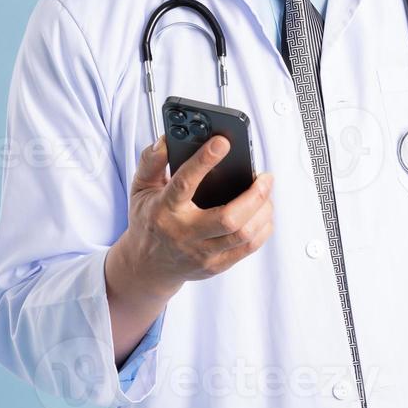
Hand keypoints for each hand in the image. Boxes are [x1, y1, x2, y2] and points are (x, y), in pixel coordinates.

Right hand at [118, 135, 274, 294]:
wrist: (146, 266)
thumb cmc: (148, 221)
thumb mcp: (141, 188)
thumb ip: (151, 161)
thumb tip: (166, 140)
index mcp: (164, 209)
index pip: (185, 183)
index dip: (204, 161)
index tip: (223, 141)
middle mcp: (184, 233)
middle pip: (228, 218)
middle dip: (255, 195)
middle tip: (265, 177)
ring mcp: (202, 253)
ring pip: (243, 234)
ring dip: (263, 210)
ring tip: (266, 192)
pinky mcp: (215, 265)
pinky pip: (248, 248)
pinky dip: (262, 227)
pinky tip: (263, 213)